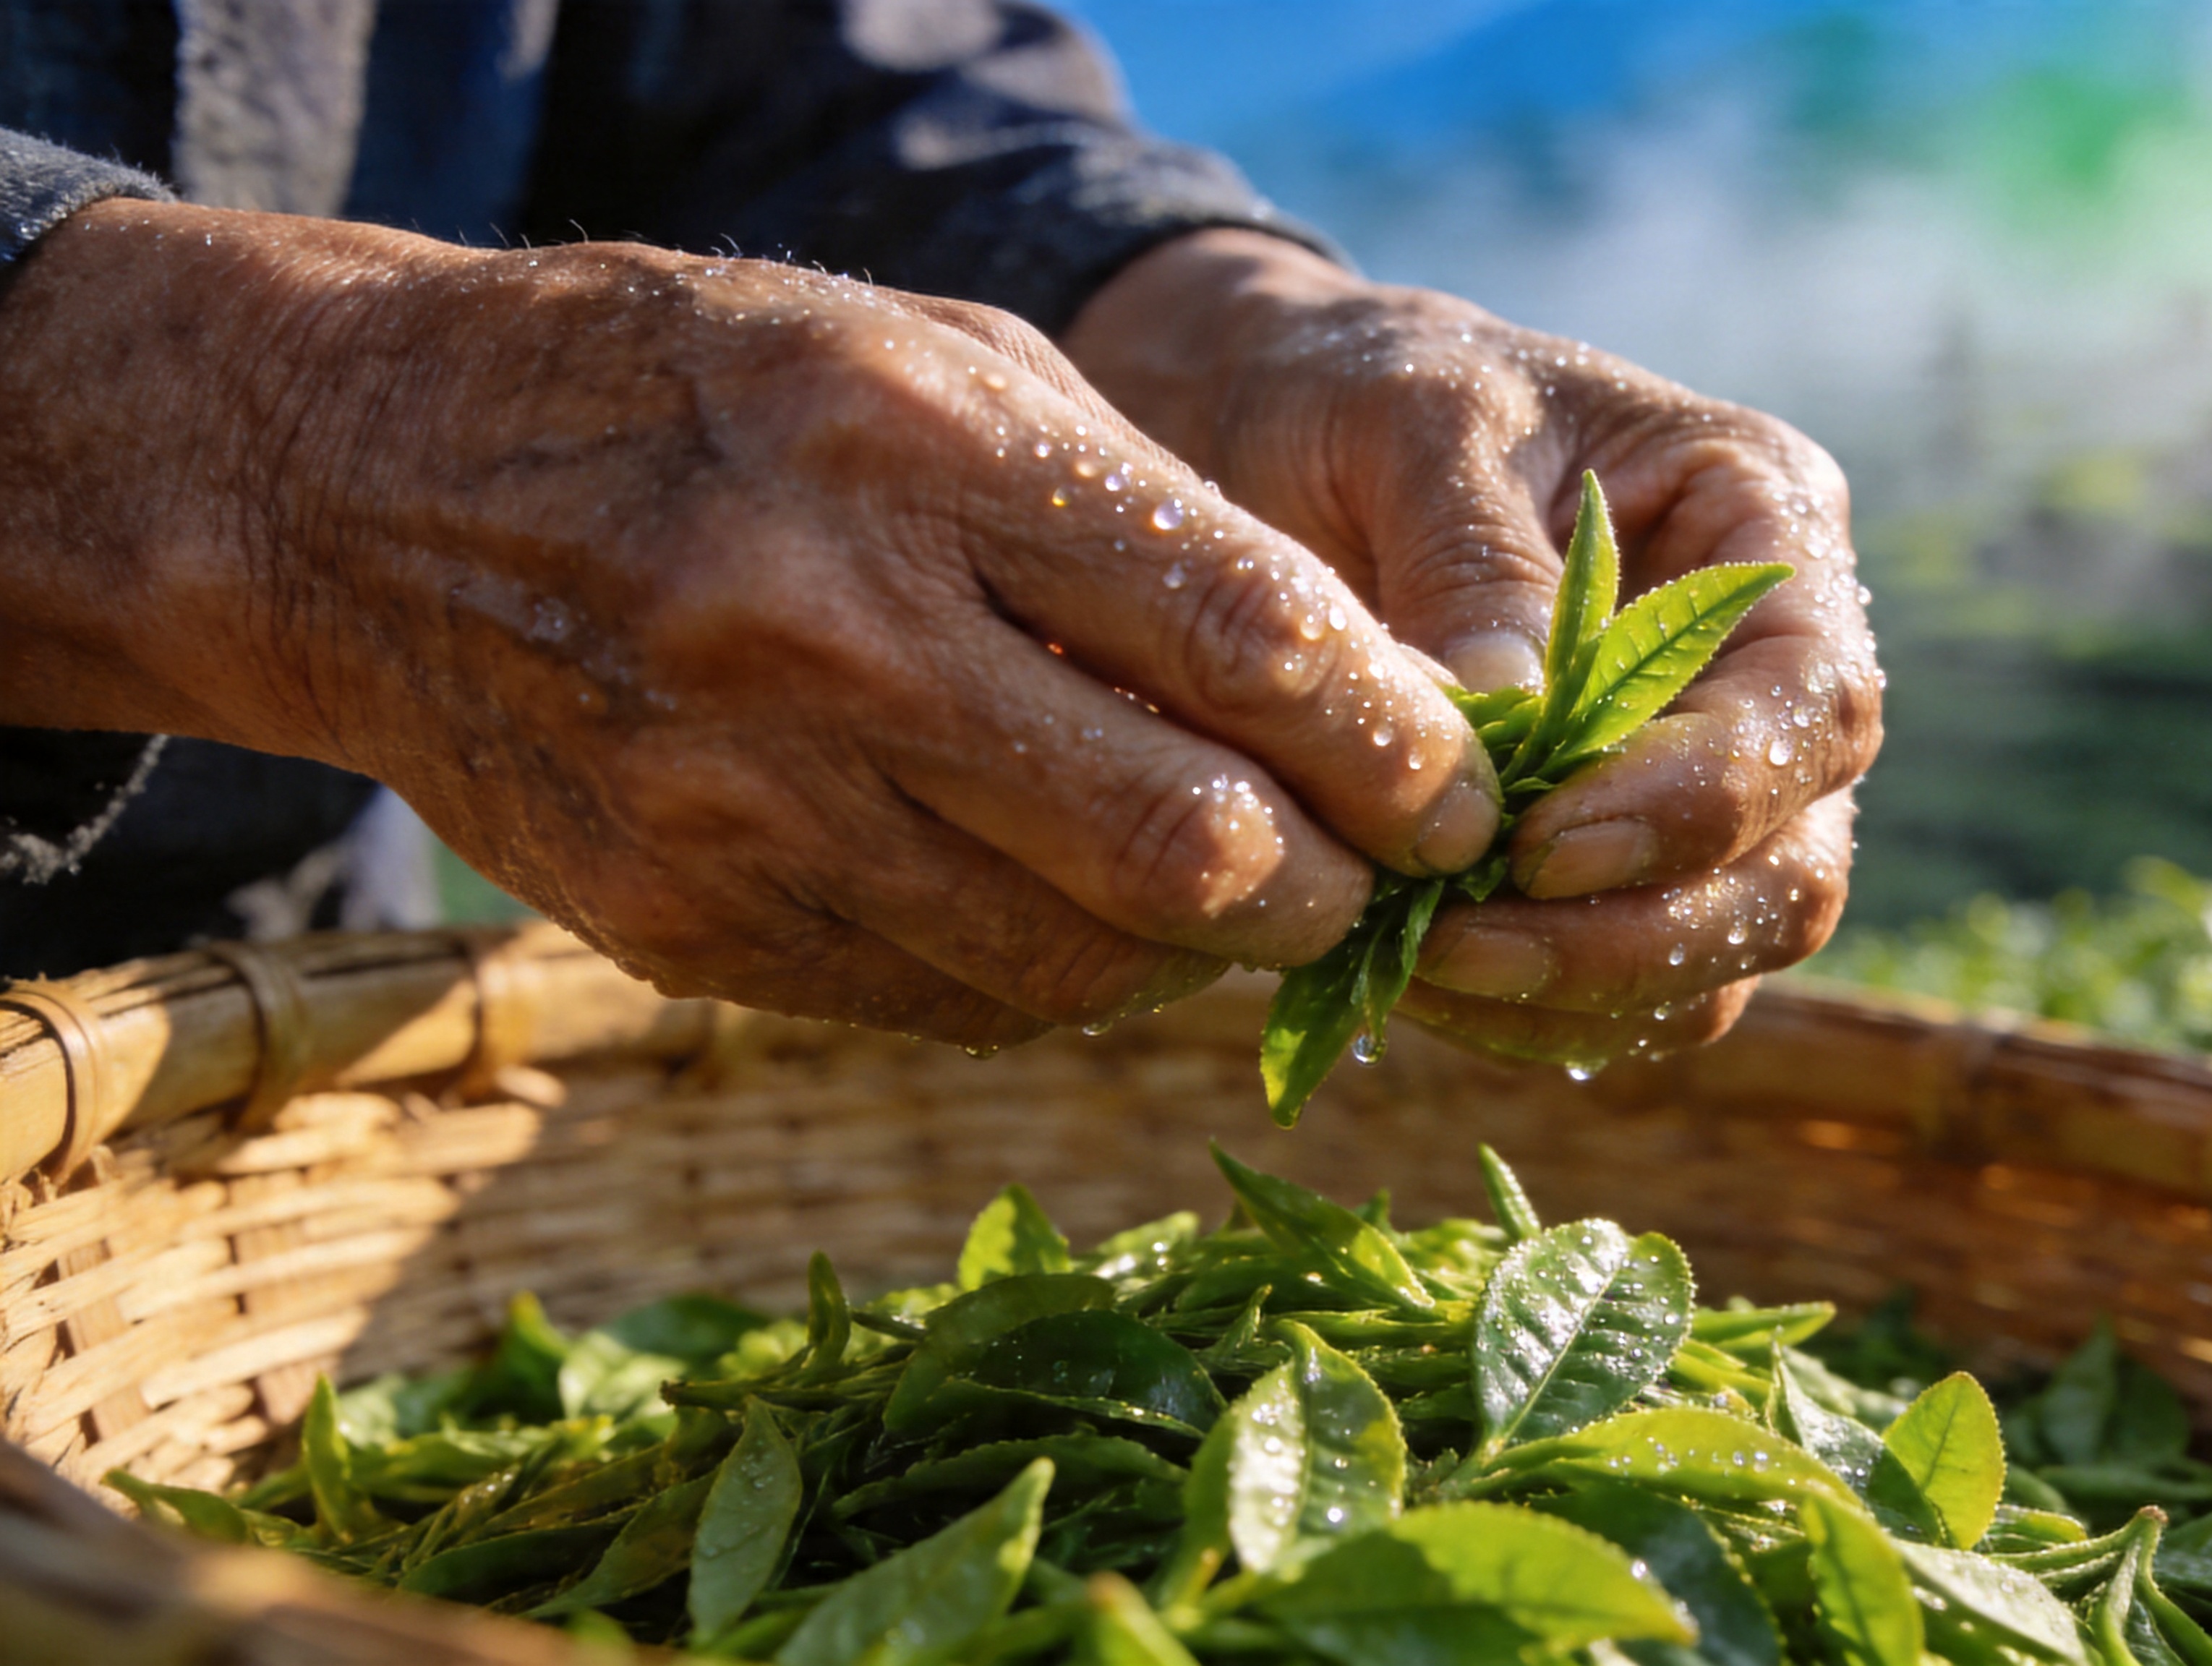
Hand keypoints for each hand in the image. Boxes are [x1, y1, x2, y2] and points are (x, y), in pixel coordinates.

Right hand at [0, 203, 1502, 1046]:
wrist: (380, 494)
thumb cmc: (720, 398)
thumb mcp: (943, 368)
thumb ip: (1143, 524)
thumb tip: (1354, 704)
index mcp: (920, 451)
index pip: (1245, 638)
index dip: (1401, 748)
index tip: (1465, 795)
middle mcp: (831, 637)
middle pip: (1187, 847)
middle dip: (1329, 890)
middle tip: (1369, 873)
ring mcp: (747, 804)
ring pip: (1083, 964)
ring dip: (1196, 948)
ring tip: (1222, 885)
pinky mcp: (692, 928)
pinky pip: (956, 1004)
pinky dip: (1055, 973)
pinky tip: (1060, 900)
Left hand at [1068, 231, 1881, 1066]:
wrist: (1286, 431)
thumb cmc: (1368, 392)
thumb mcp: (1412, 419)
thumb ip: (1476, 562)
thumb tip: (1516, 725)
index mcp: (1769, 520)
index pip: (1813, 704)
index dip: (1701, 803)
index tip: (1540, 849)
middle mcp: (1771, 670)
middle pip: (1792, 869)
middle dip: (1632, 937)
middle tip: (1449, 947)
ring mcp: (1709, 781)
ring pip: (1718, 958)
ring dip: (1576, 997)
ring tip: (1410, 966)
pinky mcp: (1621, 865)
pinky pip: (1623, 995)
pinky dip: (1528, 1013)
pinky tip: (1409, 978)